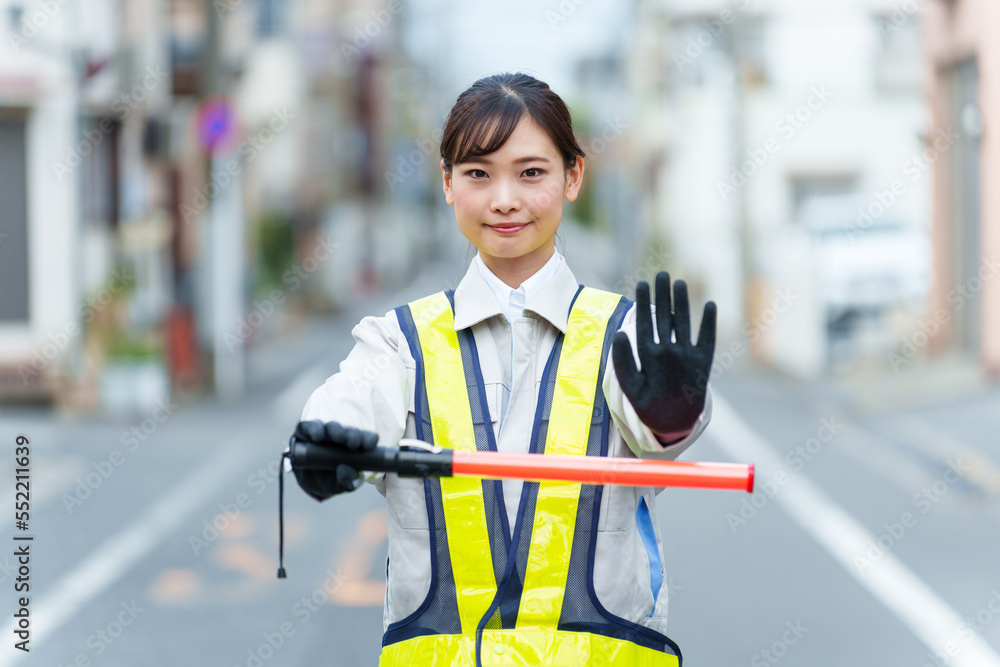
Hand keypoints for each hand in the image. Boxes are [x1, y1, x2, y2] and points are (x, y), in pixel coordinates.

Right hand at [291, 420, 377, 500]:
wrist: (306, 480)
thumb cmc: (328, 480)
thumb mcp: (339, 486)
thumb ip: (348, 482)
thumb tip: (348, 472)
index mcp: (354, 447)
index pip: (366, 438)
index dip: (369, 439)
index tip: (369, 446)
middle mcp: (340, 436)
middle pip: (349, 431)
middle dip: (352, 435)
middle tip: (353, 443)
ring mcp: (323, 432)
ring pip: (331, 427)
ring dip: (336, 431)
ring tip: (338, 438)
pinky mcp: (305, 431)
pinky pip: (309, 426)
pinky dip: (313, 429)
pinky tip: (317, 436)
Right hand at [612, 272, 716, 441]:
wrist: (677, 423)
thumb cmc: (648, 403)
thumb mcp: (629, 387)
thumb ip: (622, 361)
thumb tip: (620, 333)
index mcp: (649, 357)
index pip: (645, 322)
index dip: (644, 301)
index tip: (642, 284)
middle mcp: (670, 353)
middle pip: (664, 316)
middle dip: (662, 293)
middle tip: (661, 274)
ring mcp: (688, 356)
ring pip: (684, 322)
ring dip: (682, 300)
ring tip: (679, 282)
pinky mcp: (704, 362)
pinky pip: (708, 337)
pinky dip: (709, 322)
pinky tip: (710, 305)